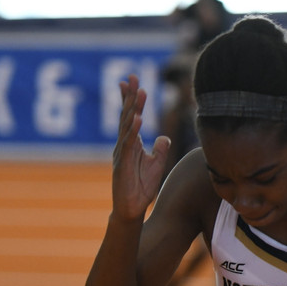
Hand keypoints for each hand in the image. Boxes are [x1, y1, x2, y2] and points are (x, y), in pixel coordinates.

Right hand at [111, 75, 170, 221]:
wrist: (131, 209)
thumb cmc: (141, 187)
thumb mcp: (155, 165)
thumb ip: (159, 149)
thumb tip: (165, 136)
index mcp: (130, 144)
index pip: (130, 116)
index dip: (130, 99)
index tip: (131, 80)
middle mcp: (123, 145)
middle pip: (126, 115)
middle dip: (129, 96)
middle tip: (132, 76)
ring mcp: (121, 154)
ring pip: (127, 126)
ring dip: (132, 108)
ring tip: (138, 92)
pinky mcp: (122, 165)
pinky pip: (127, 145)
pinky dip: (132, 131)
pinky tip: (136, 119)